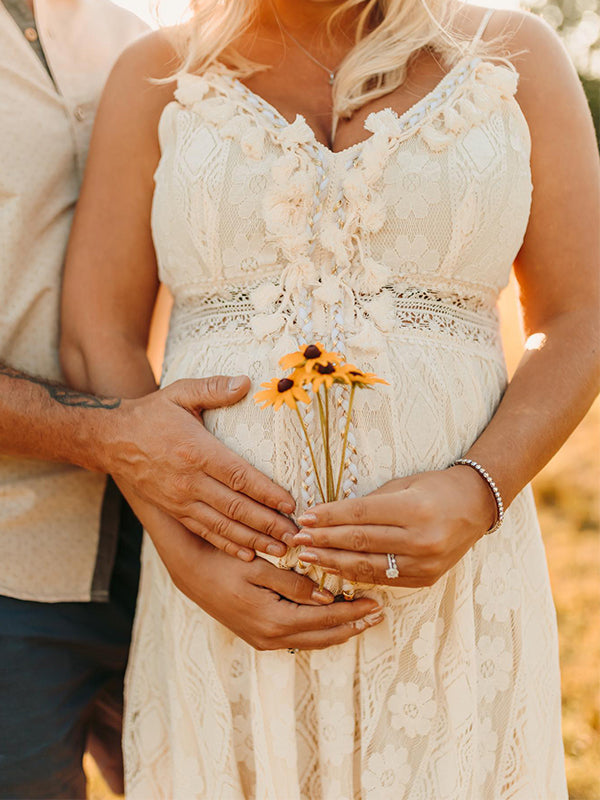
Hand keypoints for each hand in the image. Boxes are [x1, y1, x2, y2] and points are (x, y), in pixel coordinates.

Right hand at [104, 375, 297, 560]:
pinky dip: (227, 545)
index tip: (290, 504)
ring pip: (222, 526)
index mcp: (197, 451)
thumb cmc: (152, 413)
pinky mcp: (175, 511)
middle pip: (236, 507)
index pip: (239, 476)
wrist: (111, 440)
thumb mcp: (180, 392)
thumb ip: (213, 388)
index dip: (266, 492)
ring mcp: (181, 500)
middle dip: (268, 523)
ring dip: (253, 539)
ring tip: (280, 550)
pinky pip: (204, 532)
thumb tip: (246, 382)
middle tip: (296, 536)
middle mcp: (190, 481)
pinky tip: (248, 554)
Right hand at [142, 505, 384, 651]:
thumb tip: (326, 594)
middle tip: (378, 613)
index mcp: (274, 620)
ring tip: (363, 619)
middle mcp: (270, 637)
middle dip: (353, 624)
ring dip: (340, 630)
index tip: (375, 601)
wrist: (192, 574)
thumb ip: (294, 582)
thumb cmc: (225, 563)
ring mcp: (264, 640)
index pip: (325, 618)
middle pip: (323, 636)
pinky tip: (332, 621)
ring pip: (312, 640)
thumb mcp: (261, 566)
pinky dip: (320, 631)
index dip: (352, 610)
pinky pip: (299, 638)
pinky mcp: (259, 636)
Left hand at [290, 467, 497, 587]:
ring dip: (333, 562)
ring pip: (368, 566)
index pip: (360, 514)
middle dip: (325, 541)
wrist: (476, 506)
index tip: (306, 518)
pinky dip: (356, 574)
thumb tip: (328, 516)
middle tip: (298, 540)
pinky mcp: (426, 579)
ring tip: (309, 557)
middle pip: (360, 542)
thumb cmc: (435, 488)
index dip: (329, 517)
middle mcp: (421, 539)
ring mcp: (425, 563)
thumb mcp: (403, 485)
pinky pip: (383, 579)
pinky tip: (335, 568)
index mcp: (414, 509)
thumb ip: (369, 503)